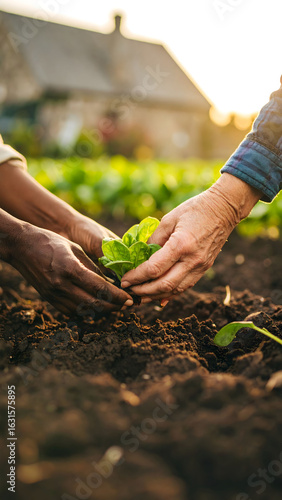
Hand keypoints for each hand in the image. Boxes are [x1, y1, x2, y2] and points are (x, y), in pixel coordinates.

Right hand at [10, 223, 132, 315]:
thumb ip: (92, 267)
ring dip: (102, 311)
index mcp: (71, 269)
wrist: (22, 246)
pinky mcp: (49, 299)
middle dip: (114, 307)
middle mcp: (62, 285)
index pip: (100, 289)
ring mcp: (54, 294)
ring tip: (115, 306)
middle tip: (127, 305)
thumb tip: (110, 281)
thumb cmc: (50, 242)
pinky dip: (86, 312)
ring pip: (84, 312)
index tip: (130, 299)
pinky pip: (71, 312)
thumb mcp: (76, 248)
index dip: (118, 297)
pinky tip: (95, 306)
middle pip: (94, 305)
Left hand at [121, 174, 260, 301]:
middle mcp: (192, 260)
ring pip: (175, 290)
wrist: (224, 209)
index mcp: (181, 245)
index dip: (136, 277)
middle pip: (164, 285)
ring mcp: (200, 267)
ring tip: (140, 296)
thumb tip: (140, 255)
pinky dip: (170, 294)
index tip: (124, 280)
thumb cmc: (195, 209)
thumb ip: (154, 239)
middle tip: (129, 291)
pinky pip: (185, 287)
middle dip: (143, 291)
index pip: (154, 269)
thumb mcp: (169, 219)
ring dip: (155, 296)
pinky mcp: (204, 269)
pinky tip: (158, 297)